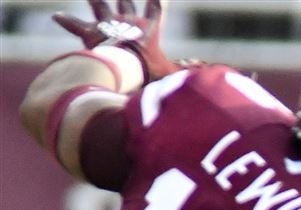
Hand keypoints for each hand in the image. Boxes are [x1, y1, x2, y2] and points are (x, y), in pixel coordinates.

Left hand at [53, 0, 177, 81]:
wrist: (121, 65)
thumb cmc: (146, 69)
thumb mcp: (168, 71)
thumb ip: (183, 69)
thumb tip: (203, 67)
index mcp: (147, 29)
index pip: (155, 10)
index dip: (155, 2)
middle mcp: (127, 21)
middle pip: (126, 3)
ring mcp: (108, 23)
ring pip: (100, 6)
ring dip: (95, 0)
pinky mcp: (89, 31)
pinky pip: (74, 24)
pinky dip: (66, 20)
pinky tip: (57, 16)